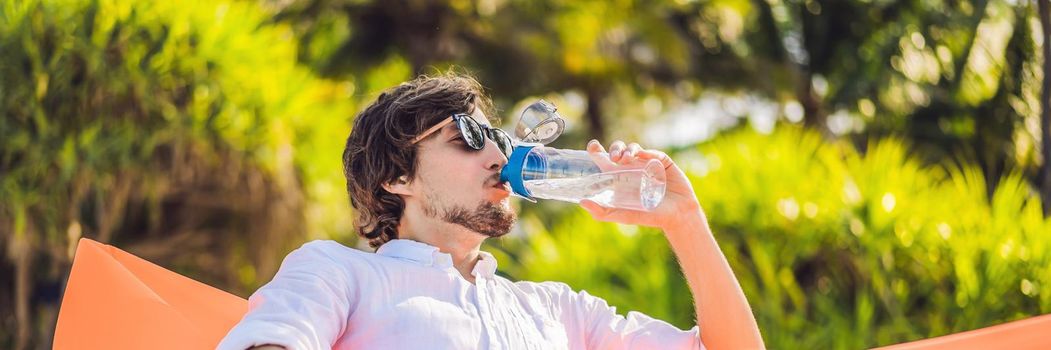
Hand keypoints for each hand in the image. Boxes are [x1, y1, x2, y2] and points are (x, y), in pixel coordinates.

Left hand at [579, 140, 701, 229]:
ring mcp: (646, 163)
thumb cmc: (650, 217)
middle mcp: (630, 168)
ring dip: (627, 149)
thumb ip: (603, 212)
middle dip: (614, 149)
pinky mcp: (661, 161)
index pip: (604, 160)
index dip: (597, 151)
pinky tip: (642, 157)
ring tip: (626, 158)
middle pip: (617, 150)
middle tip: (614, 158)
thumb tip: (582, 202)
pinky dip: (645, 152)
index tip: (593, 147)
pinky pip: (651, 152)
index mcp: (619, 178)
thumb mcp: (623, 215)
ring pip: (632, 148)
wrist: (677, 215)